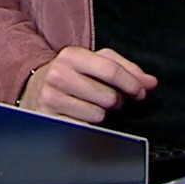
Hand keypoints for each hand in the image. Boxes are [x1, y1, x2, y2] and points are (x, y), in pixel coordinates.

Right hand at [17, 47, 156, 123]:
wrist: (34, 88)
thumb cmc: (72, 74)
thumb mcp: (94, 62)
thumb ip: (124, 68)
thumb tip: (151, 83)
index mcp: (72, 55)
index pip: (111, 70)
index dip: (132, 84)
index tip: (141, 92)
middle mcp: (59, 74)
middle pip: (108, 96)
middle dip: (115, 101)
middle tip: (107, 98)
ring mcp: (52, 98)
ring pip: (98, 115)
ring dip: (101, 114)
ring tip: (91, 105)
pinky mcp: (50, 119)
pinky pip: (85, 128)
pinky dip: (88, 125)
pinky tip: (80, 115)